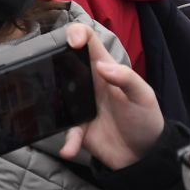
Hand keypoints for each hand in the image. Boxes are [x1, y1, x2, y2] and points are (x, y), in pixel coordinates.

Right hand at [56, 24, 163, 169]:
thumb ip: (127, 79)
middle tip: (43, 68)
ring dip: (49, 99)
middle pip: (63, 61)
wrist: (145, 156)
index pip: (88, 40)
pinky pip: (66, 131)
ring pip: (55, 93)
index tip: (73, 43)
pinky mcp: (77, 127)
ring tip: (45, 108)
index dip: (77, 33)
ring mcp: (79, 104)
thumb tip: (101, 66)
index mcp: (104, 68)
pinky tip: (69, 149)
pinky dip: (67, 141)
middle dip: (50, 60)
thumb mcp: (144, 96)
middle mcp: (87, 82)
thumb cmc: (146, 119)